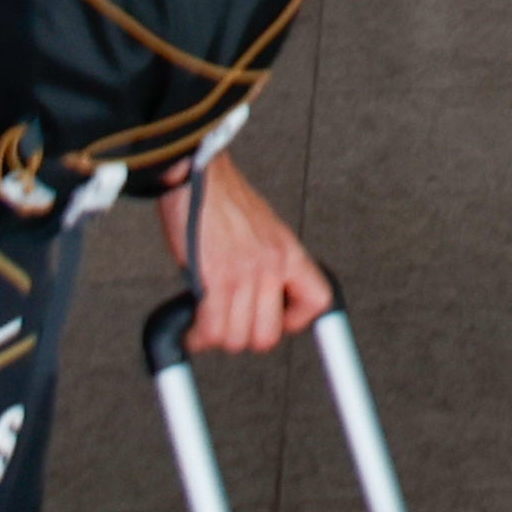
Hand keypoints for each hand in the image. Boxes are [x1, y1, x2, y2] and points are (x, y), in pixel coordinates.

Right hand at [163, 161, 332, 354]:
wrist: (197, 173)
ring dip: (217, 335)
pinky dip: (198, 335)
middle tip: (228, 320)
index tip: (278, 320)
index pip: (318, 301)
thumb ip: (266, 265)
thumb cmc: (221, 200)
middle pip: (268, 336)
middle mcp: (272, 264)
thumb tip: (255, 303)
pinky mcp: (216, 277)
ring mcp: (246, 273)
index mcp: (288, 252)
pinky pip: (212, 329)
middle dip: (243, 335)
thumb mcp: (262, 231)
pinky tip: (194, 326)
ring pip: (236, 338)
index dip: (296, 320)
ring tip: (207, 318)